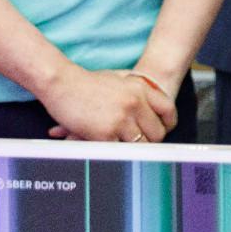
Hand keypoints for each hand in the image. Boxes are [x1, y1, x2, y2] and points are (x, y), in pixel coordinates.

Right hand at [40, 67, 171, 142]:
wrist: (62, 83)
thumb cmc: (87, 82)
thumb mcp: (118, 78)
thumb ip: (137, 90)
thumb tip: (150, 105)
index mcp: (140, 88)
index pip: (168, 110)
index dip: (168, 124)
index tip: (163, 131)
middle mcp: (135, 102)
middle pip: (157, 133)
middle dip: (150, 141)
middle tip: (141, 145)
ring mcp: (121, 118)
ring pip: (141, 145)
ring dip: (134, 150)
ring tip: (128, 150)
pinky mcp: (106, 133)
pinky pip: (121, 151)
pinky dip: (118, 154)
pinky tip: (113, 152)